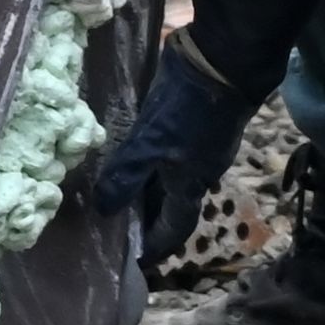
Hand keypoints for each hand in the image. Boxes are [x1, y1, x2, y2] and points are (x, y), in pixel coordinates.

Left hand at [92, 31, 246, 264]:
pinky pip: (163, 152)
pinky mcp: (186, 122)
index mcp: (191, 186)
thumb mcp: (150, 146)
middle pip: (169, 204)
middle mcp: (196, 172)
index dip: (155, 246)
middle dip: (145, 217)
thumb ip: (126, 177)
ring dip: (143, 187)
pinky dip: (145, 160)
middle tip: (113, 224)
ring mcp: (194, 146)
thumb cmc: (187, 112)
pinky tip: (124, 154)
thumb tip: (104, 211)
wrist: (220, 63)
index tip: (135, 261)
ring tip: (112, 191)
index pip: (173, 229)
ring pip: (166, 177)